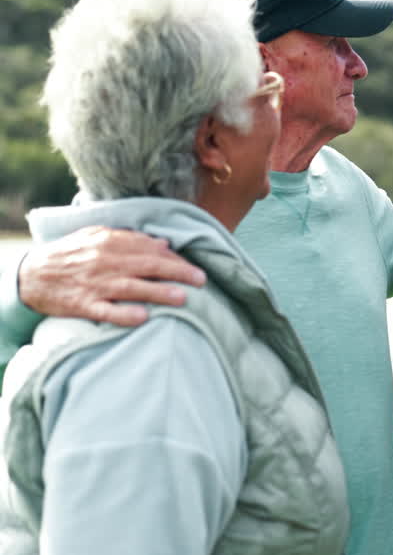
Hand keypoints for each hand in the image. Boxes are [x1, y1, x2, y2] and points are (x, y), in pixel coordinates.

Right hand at [17, 226, 205, 325]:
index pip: (150, 249)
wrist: (30, 274)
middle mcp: (104, 262)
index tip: (194, 267)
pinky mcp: (83, 305)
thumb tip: (164, 243)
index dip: (175, 258)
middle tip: (201, 280)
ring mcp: (94, 284)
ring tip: (182, 298)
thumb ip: (130, 239)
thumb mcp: (96, 237)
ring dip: (158, 292)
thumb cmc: (70, 254)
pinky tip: (143, 317)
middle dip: (177, 272)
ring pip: (131, 287)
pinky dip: (124, 314)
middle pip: (147, 265)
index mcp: (109, 242)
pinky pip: (106, 311)